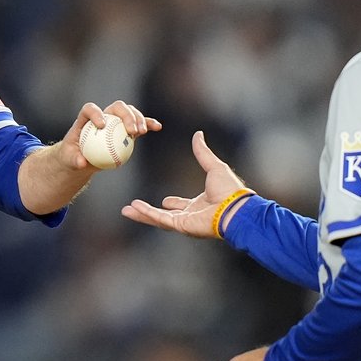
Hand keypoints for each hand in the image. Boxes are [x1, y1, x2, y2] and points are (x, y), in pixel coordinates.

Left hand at [60, 101, 160, 169]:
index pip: (90, 109)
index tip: (102, 125)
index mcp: (86, 118)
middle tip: (131, 130)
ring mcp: (116, 121)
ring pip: (130, 113)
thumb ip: (74, 160)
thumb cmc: (72, 157)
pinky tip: (157, 127)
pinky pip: (139, 124)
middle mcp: (104, 115)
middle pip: (116, 107)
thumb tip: (82, 163)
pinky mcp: (125, 129)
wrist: (83, 159)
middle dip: (126, 115)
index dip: (96, 113)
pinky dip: (148, 124)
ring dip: (138, 119)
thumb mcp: (69, 159)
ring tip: (141, 132)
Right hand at [122, 130, 248, 236]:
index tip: (165, 201)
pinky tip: (134, 208)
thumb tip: (198, 134)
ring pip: (158, 219)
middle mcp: (192, 215)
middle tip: (135, 207)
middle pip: (165, 214)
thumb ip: (202, 152)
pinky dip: (146, 214)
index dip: (174, 203)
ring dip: (142, 215)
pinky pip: (160, 219)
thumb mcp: (214, 166)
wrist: (235, 207)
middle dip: (149, 212)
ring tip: (126, 211)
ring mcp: (186, 222)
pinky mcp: (182, 226)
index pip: (183, 205)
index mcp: (201, 204)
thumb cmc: (230, 190)